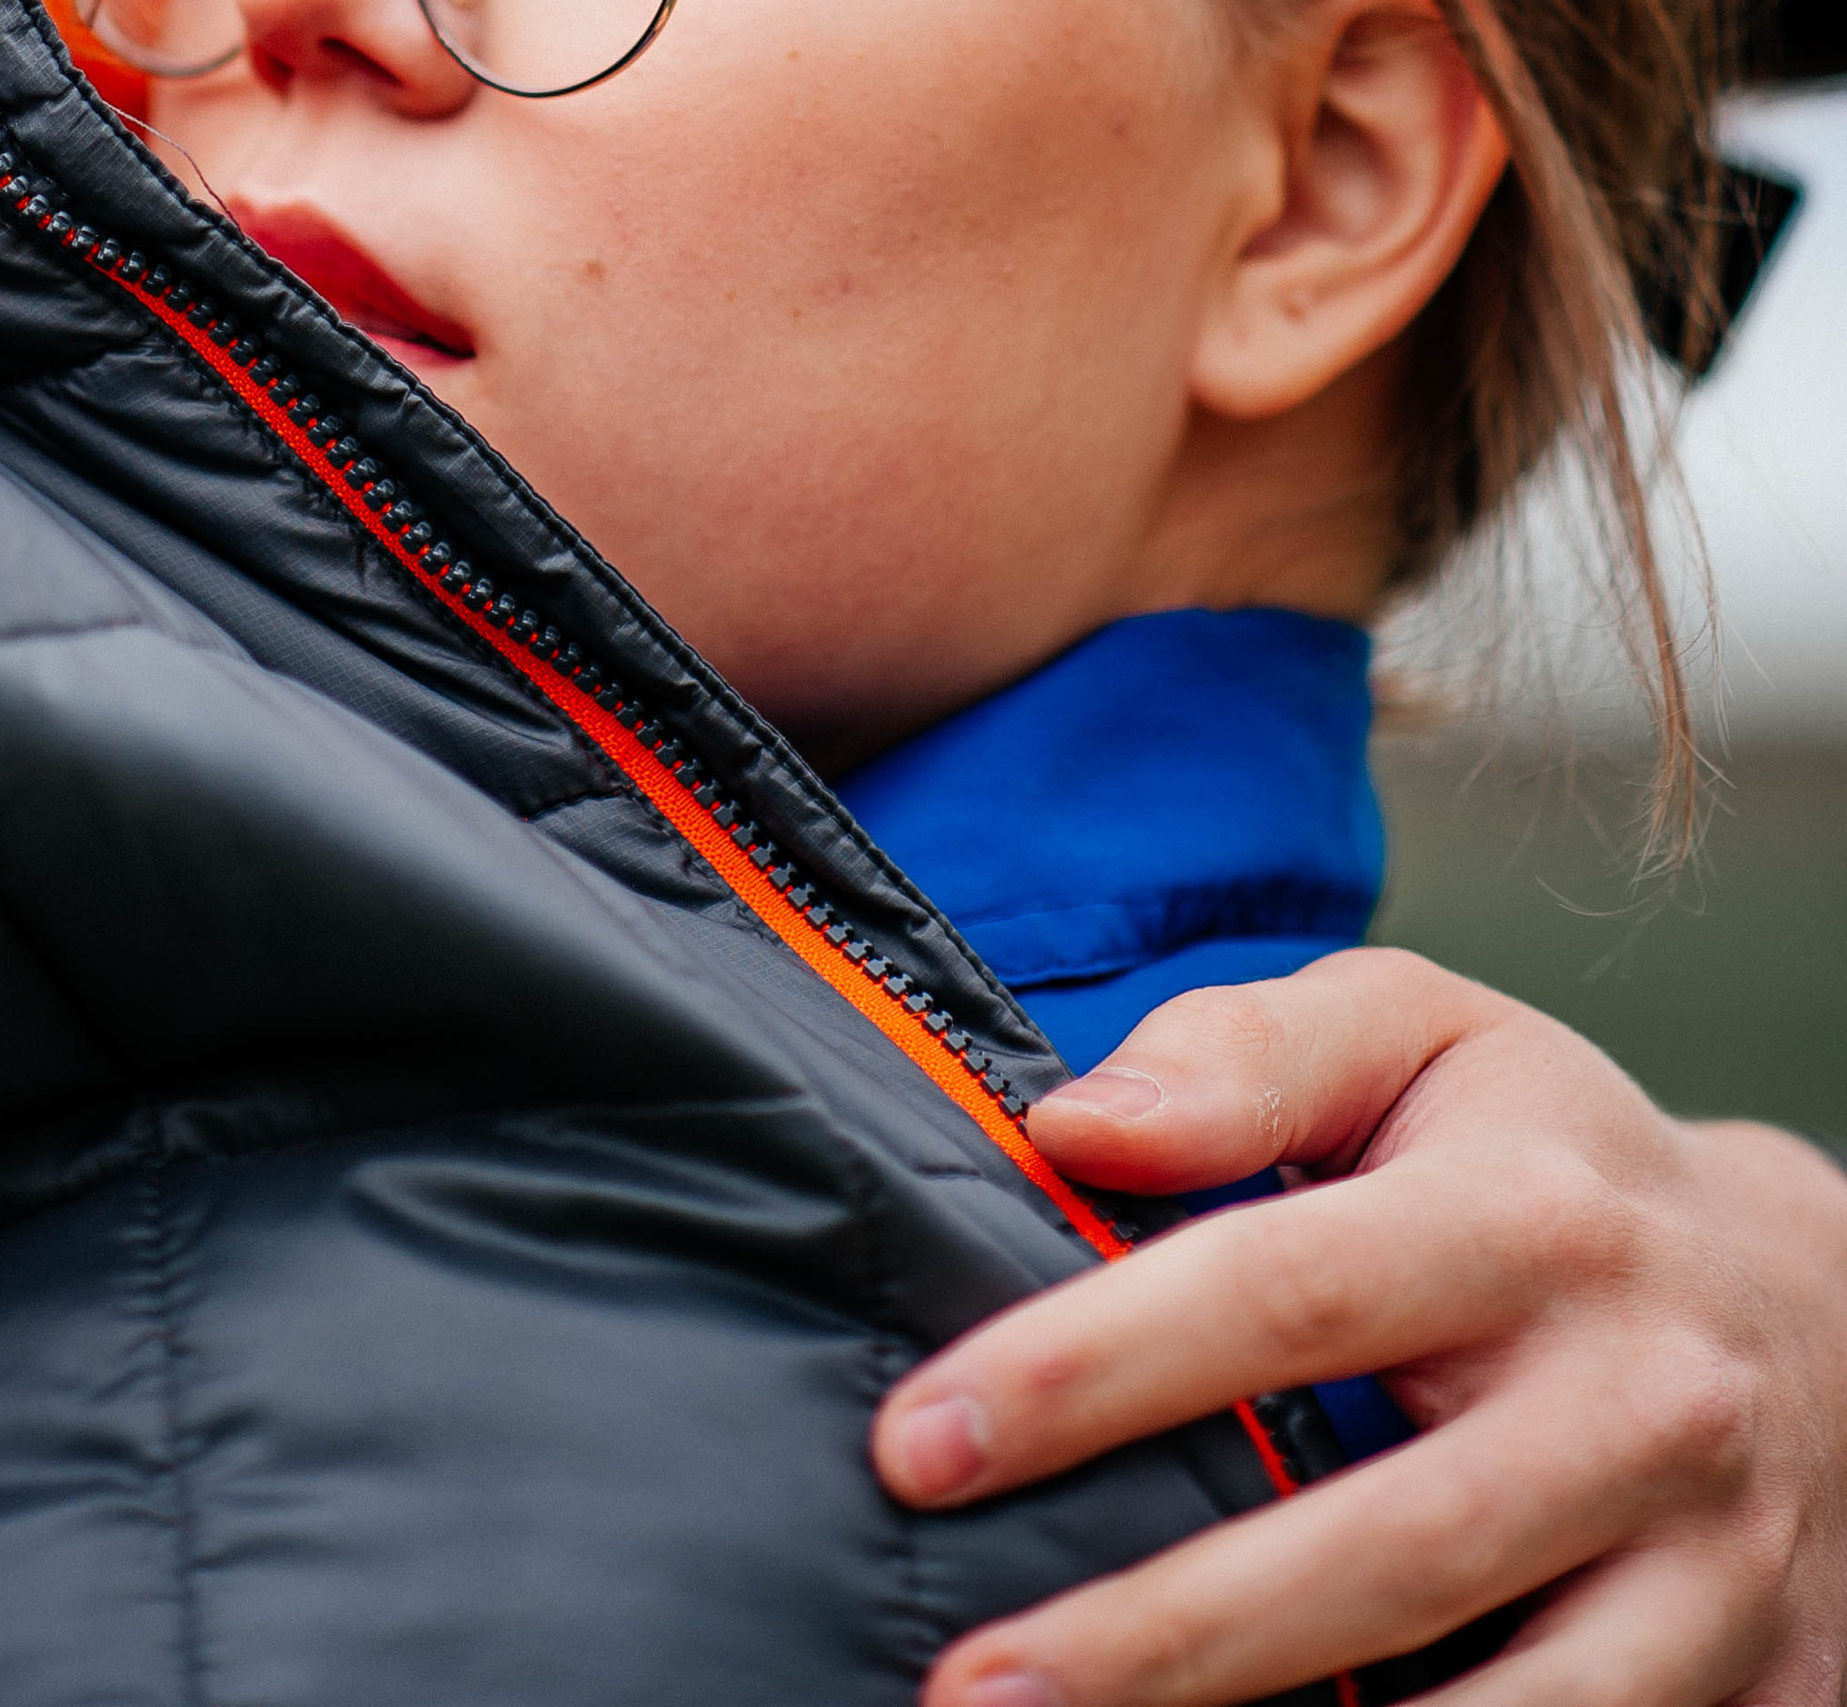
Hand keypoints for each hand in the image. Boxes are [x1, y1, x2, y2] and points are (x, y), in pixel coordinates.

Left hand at [872, 949, 1846, 1704]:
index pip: (1285, 1291)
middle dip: (1162, 1637)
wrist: (1823, 1312)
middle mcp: (1639, 1405)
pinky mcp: (1760, 1696)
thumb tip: (1077, 1127)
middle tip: (970, 1685)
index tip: (922, 1441)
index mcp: (1532, 1219)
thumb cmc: (1549, 1162)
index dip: (1094, 1368)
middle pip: (1383, 1549)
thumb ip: (1248, 1057)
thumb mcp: (1421, 1038)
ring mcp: (1711, 1575)